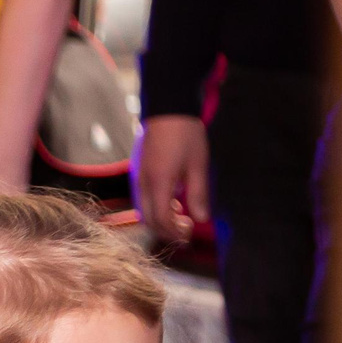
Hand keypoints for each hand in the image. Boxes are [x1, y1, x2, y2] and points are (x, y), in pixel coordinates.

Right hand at [133, 115, 211, 244]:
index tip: (190, 233)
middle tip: (186, 231)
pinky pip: (144, 200)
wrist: (168, 110)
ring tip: (181, 218)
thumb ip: (198, 194)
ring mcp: (140, 179)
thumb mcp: (198, 165)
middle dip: (166, 231)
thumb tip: (202, 218)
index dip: (174, 231)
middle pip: (149, 220)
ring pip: (144, 211)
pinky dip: (157, 208)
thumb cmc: (186, 135)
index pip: (162, 219)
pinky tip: (173, 202)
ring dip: (161, 220)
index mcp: (159, 183)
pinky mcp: (140, 174)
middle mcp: (144, 184)